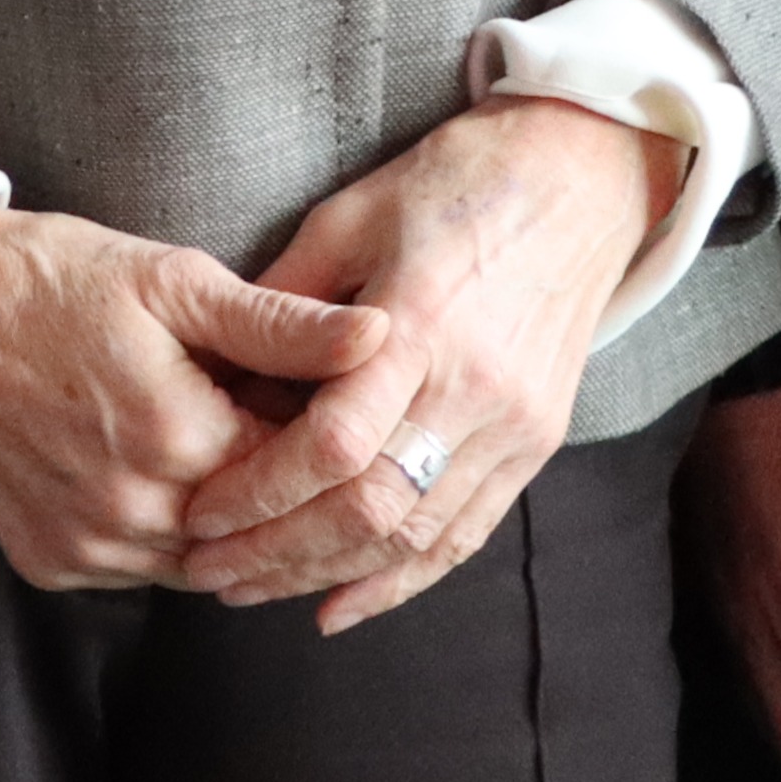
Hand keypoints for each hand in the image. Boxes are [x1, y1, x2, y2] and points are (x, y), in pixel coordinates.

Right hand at [0, 205, 386, 590]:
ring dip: (224, 511)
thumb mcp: (171, 280)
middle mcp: (132, 516)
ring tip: (210, 432)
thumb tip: (380, 337)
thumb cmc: (47, 280)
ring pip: (204, 559)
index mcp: (175, 441)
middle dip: (276, 478)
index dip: (317, 429)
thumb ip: (281, 326)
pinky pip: (141, 567)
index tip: (306, 386)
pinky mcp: (51, 564)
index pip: (300, 472)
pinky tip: (155, 466)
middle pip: (256, 525)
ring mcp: (87, 549)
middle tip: (264, 410)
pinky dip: (165, 528)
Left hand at [174, 100, 672, 626]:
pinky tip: (340, 604)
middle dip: (277, 552)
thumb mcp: (350, 214)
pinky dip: (401, 580)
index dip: (259, 491)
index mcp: (417, 323)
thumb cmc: (452, 182)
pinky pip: (465, 534)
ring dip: (326, 575)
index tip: (200, 512)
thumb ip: (284, 302)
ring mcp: (513, 423)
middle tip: (208, 571)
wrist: (579, 177)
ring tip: (254, 591)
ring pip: (414, 536)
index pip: (331, 443)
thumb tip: (216, 373)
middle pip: (369, 507)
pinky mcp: (536, 443)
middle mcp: (471, 387)